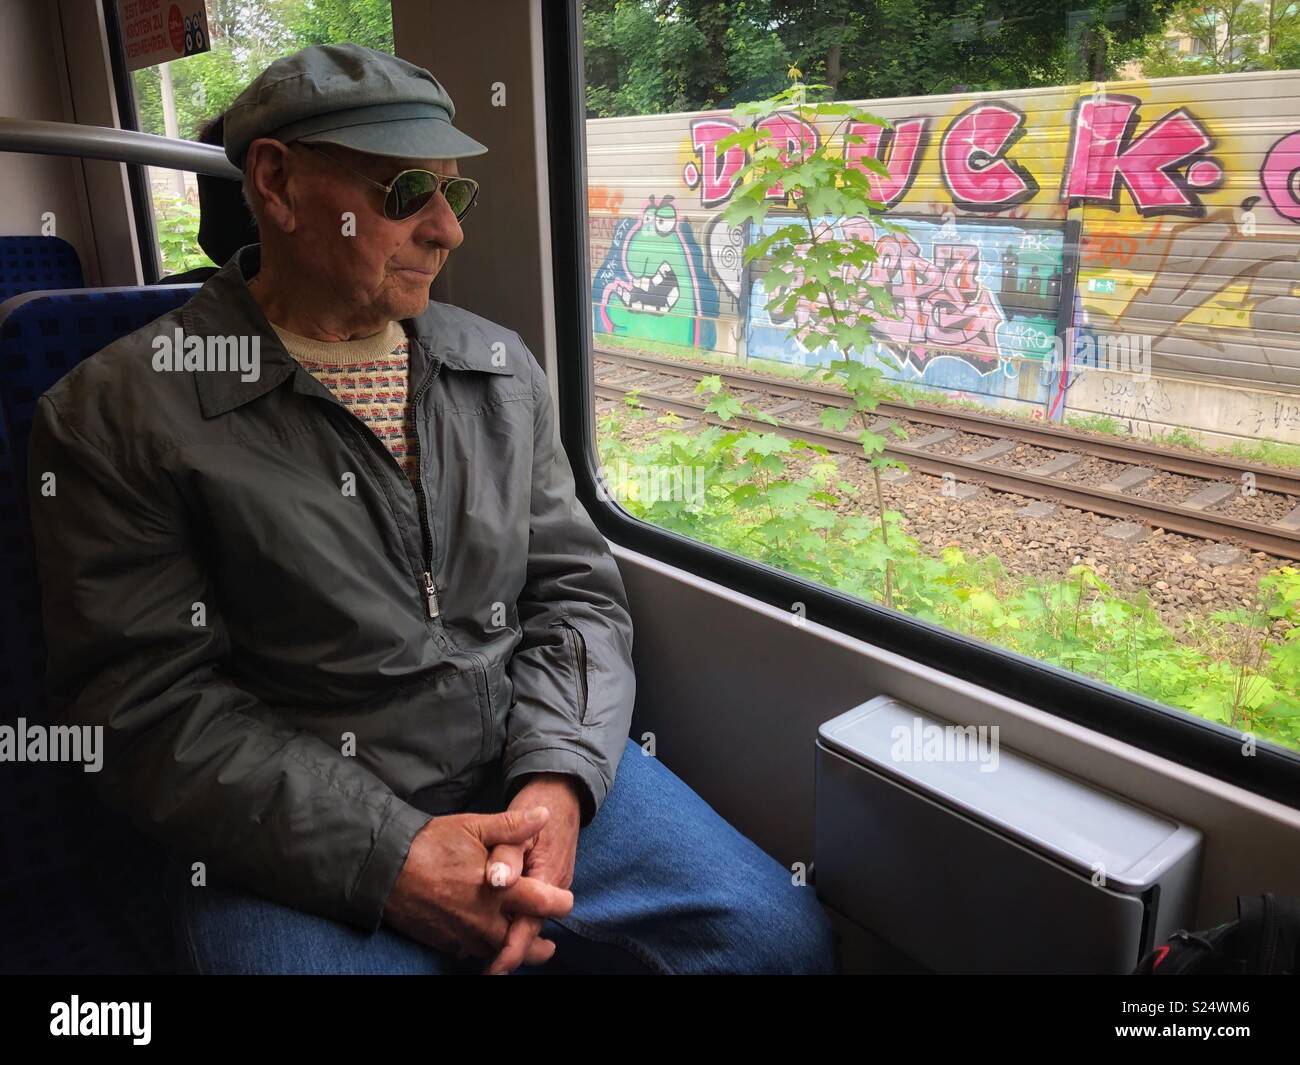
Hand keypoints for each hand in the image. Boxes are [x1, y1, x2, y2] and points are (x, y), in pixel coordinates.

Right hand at [382, 806, 572, 964]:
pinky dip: (484, 949)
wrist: (384, 869)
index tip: (567, 902)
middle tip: (549, 944)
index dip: (559, 904)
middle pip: (524, 943)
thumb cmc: (430, 844)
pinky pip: (473, 952)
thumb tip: (544, 815)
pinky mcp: (446, 942)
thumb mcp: (473, 827)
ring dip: (513, 950)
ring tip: (522, 944)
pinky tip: (487, 941)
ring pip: (498, 951)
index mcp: (498, 891)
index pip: (542, 904)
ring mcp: (464, 935)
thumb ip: (512, 826)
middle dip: (539, 945)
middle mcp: (485, 920)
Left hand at [481, 773, 581, 974]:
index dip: (512, 949)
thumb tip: (497, 883)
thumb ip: (507, 855)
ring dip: (510, 937)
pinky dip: (513, 920)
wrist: (561, 789)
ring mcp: (552, 884)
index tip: (494, 967)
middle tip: (486, 969)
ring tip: (484, 955)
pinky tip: (492, 924)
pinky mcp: (545, 880)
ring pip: (531, 920)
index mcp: (548, 876)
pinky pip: (530, 907)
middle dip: (511, 952)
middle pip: (532, 931)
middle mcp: (555, 886)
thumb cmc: (538, 803)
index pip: (530, 924)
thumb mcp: (519, 824)